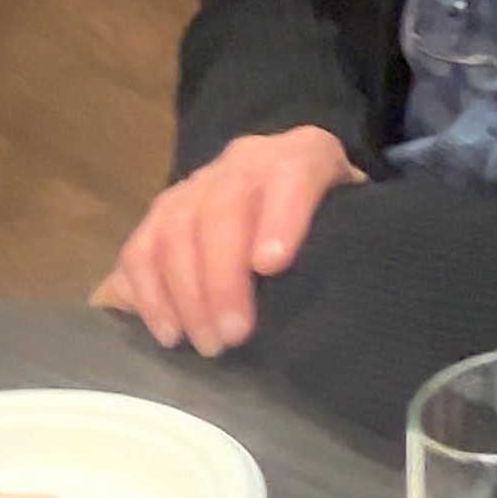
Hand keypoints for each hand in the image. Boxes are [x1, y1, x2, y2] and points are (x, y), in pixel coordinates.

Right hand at [91, 128, 363, 356]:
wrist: (293, 185)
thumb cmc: (333, 216)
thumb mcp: (356, 217)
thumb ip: (351, 238)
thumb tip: (347, 297)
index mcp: (304, 153)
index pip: (294, 171)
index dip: (281, 216)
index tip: (272, 266)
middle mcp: (245, 160)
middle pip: (223, 208)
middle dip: (224, 276)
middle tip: (234, 334)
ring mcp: (197, 184)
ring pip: (176, 229)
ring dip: (186, 294)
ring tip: (208, 344)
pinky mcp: (161, 212)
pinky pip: (141, 249)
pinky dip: (149, 294)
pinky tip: (168, 333)